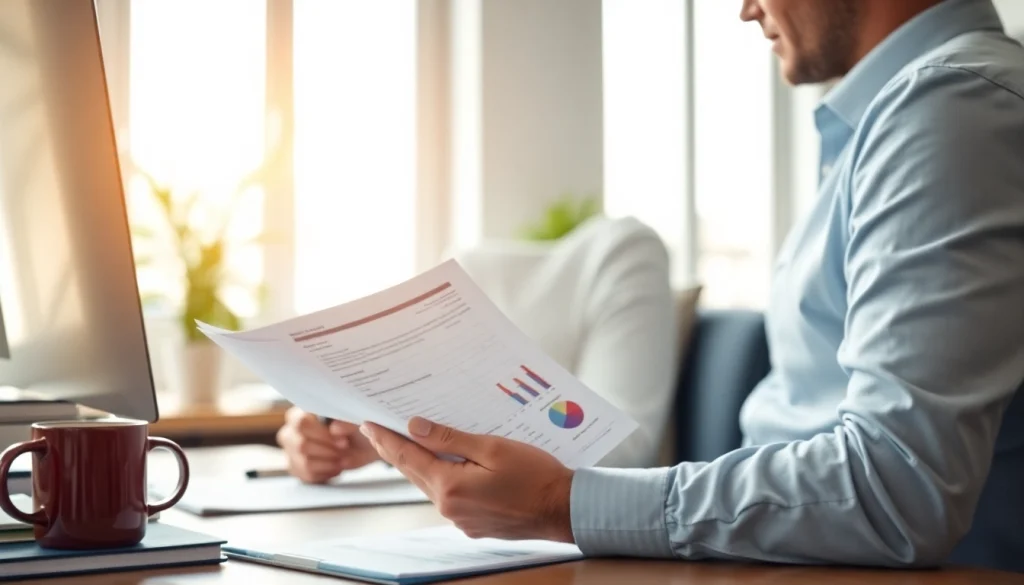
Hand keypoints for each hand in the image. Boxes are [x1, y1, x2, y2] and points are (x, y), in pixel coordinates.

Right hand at [276, 406, 378, 482]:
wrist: (362, 444)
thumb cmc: (355, 427)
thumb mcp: (356, 421)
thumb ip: (346, 422)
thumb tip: (335, 429)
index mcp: (303, 411)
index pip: (300, 423)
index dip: (322, 434)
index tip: (343, 441)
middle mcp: (292, 430)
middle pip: (301, 445)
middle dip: (328, 450)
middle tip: (344, 448)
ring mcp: (291, 450)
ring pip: (304, 462)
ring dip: (329, 462)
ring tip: (342, 457)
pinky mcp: (296, 467)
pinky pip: (307, 475)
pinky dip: (326, 473)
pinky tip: (335, 466)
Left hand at [360, 417, 573, 542]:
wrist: (563, 509)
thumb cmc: (535, 475)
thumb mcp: (492, 447)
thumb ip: (450, 439)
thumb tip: (415, 427)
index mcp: (450, 487)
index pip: (406, 458)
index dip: (385, 439)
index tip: (366, 423)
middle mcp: (449, 508)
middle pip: (415, 472)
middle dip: (398, 449)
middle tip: (380, 428)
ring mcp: (460, 520)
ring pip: (432, 485)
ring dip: (422, 464)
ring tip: (413, 441)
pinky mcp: (473, 525)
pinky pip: (450, 496)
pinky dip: (444, 478)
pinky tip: (451, 464)